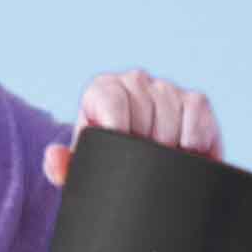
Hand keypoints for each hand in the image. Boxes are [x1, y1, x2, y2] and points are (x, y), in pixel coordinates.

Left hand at [43, 68, 222, 185]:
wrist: (140, 169)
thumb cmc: (108, 163)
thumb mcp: (85, 168)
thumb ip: (62, 167)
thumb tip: (55, 158)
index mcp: (102, 90)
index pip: (112, 100)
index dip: (120, 129)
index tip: (124, 151)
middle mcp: (134, 81)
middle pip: (146, 110)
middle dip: (146, 144)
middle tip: (142, 161)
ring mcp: (166, 89)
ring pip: (172, 114)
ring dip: (169, 145)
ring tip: (161, 158)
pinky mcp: (196, 101)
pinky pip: (197, 112)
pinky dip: (194, 137)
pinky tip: (185, 150)